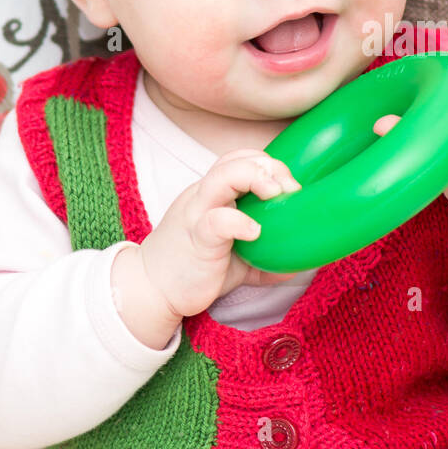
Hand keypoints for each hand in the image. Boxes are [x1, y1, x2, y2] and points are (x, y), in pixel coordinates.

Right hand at [138, 148, 300, 320]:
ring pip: (224, 176)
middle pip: (236, 159)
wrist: (148, 291)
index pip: (240, 158)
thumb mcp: (234, 259)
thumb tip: (299, 264)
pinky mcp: (196, 238)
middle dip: (271, 167)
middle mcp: (203, 196)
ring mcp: (197, 214)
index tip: (290, 188)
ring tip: (277, 195)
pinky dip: (240, 222)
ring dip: (257, 178)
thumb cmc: (192, 269)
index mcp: (211, 194)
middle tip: (291, 191)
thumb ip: (264, 256)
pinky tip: (256, 233)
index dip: (269, 163)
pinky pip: (217, 220)